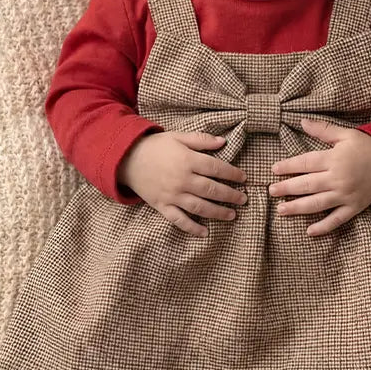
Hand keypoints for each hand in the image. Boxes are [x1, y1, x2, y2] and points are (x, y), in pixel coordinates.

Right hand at [117, 131, 246, 236]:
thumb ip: (201, 140)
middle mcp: (182, 180)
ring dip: (218, 212)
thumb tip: (223, 142)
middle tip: (244, 199)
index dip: (233, 174)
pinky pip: (179, 220)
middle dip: (231, 196)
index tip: (244, 178)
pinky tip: (205, 232)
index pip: (217, 169)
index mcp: (187, 160)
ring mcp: (172, 195)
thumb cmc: (155, 146)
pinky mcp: (162, 206)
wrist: (126, 159)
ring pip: (200, 207)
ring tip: (232, 215)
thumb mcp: (178, 137)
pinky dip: (192, 228)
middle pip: (212, 190)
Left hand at [269, 118, 370, 236]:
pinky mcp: (354, 207)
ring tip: (281, 210)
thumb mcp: (346, 134)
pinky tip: (309, 231)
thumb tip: (302, 121)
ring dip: (297, 208)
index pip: (305, 163)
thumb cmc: (368, 147)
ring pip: (317, 203)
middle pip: (306, 185)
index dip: (288, 166)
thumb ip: (323, 130)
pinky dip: (323, 227)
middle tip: (271, 191)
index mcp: (334, 159)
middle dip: (287, 188)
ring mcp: (346, 195)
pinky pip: (337, 219)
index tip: (274, 170)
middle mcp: (338, 179)